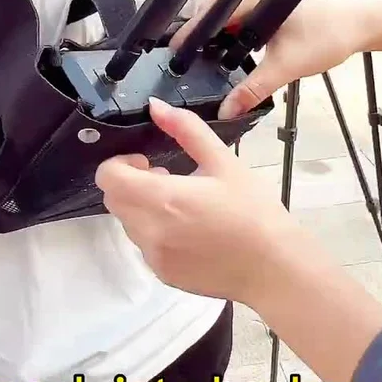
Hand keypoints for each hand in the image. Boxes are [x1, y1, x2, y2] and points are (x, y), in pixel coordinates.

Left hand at [95, 97, 294, 303]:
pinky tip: (191, 230)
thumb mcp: (224, 161)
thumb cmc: (253, 210)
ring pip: (128, 223)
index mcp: (162, 199)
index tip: (149, 161)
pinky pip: (145, 246)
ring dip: (143, 207)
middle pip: (114, 199)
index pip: (108, 177)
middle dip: (132, 183)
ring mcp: (154, 257)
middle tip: (168, 178)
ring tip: (184, 205)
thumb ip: (186, 129)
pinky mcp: (163, 274)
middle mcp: (150, 231)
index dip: (120, 163)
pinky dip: (156, 232)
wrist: (274, 267)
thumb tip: (156, 106)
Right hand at [171, 0, 363, 119]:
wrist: (358, 28)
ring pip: (226, 7)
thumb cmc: (326, 37)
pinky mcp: (270, 3)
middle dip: (201, 27)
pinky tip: (235, 51)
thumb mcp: (286, 67)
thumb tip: (226, 109)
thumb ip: (253, 89)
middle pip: (211, 3)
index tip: (174, 52)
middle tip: (196, 56)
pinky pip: (240, 12)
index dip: (188, 32)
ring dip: (218, 28)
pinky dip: (232, 28)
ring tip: (212, 56)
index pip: (209, 12)